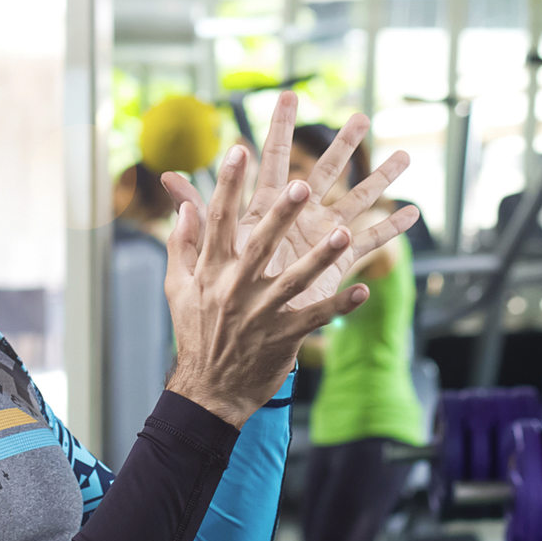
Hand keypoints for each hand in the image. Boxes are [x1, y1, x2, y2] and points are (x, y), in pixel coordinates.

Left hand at [161, 92, 419, 311]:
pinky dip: (390, 229)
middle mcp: (297, 218)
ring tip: (406, 156)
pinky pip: (369, 244)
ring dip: (379, 179)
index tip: (286, 96)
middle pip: (323, 172)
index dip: (278, 129)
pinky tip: (412, 212)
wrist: (238, 343)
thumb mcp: (207, 251)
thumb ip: (196, 213)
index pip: (273, 160)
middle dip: (342, 144)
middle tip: (362, 116)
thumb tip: (166, 177)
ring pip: (355, 201)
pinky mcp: (336, 266)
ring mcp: (320, 240)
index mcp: (266, 210)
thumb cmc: (222, 297)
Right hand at [161, 141, 371, 427]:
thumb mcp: (179, 288)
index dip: (228, 184)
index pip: (218, 220)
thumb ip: (182, 245)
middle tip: (301, 185)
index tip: (239, 149)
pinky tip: (362, 291)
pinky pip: (315, 317)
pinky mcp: (284, 337)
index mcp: (210, 271)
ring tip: (342, 234)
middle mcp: (235, 288)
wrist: (208, 391)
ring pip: (294, 279)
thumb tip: (182, 206)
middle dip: (281, 215)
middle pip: (260, 244)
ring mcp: (261, 313)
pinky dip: (339, 305)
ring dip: (320, 257)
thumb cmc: (195, 333)